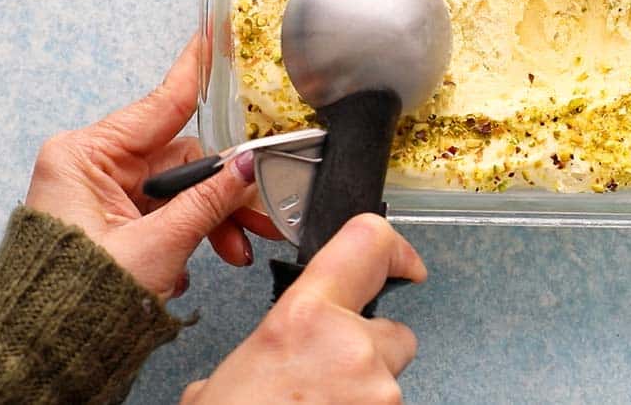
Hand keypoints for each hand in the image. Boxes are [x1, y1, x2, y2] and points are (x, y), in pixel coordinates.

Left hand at [25, 33, 275, 298]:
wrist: (47, 350)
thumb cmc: (78, 298)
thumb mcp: (158, 245)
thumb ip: (209, 201)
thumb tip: (248, 166)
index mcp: (85, 156)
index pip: (157, 104)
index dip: (192, 70)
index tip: (211, 34)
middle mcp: (93, 167)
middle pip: (182, 158)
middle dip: (225, 188)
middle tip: (263, 210)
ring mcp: (104, 195)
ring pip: (182, 190)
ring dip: (216, 218)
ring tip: (241, 248)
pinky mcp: (114, 222)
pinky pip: (169, 212)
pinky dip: (195, 232)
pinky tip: (211, 256)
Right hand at [180, 214, 427, 403]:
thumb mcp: (225, 381)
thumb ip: (260, 354)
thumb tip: (262, 365)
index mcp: (302, 319)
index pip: (367, 242)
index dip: (394, 249)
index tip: (404, 263)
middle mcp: (350, 347)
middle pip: (394, 333)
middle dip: (368, 356)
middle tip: (324, 386)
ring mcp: (378, 393)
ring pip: (389, 384)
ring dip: (362, 398)